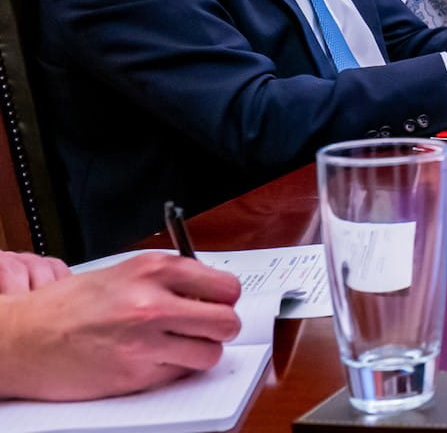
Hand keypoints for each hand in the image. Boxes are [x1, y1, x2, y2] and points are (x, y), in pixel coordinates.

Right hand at [0, 252, 240, 401]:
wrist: (21, 338)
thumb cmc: (68, 306)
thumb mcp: (122, 274)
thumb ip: (168, 281)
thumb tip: (211, 293)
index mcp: (154, 270)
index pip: (226, 287)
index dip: (224, 299)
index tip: (216, 304)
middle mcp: (153, 303)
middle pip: (226, 322)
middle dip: (220, 329)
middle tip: (204, 330)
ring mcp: (145, 341)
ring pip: (209, 354)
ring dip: (198, 353)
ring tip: (176, 347)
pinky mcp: (134, 374)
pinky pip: (178, 374)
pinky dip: (171, 370)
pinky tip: (149, 360)